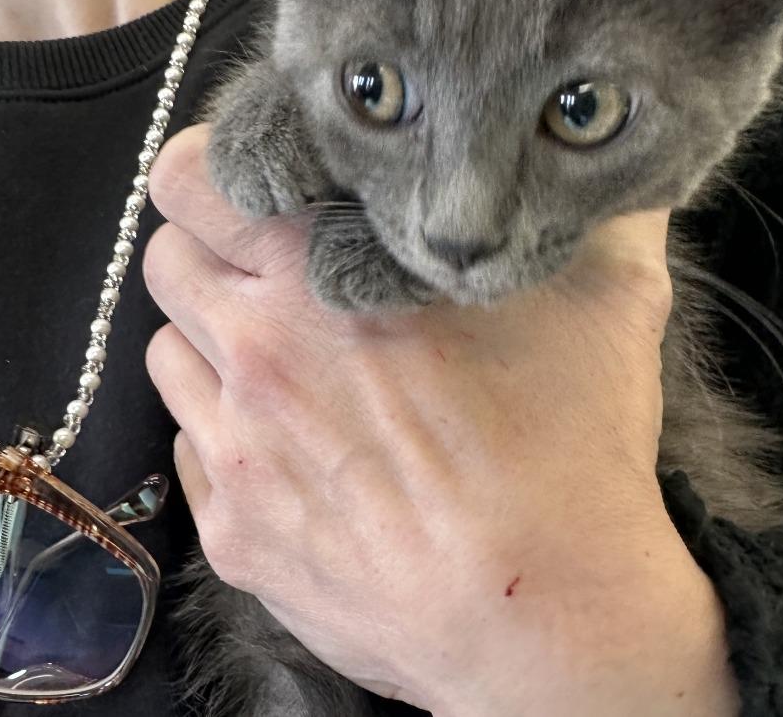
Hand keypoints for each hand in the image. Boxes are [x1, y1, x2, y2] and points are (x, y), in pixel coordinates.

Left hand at [144, 124, 738, 716]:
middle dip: (211, 250)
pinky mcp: (234, 531)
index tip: (254, 183)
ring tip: (288, 360)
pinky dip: (226, 429)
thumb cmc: (570, 449)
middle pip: (167, 260)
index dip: (215, 168)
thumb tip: (616, 172)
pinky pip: (191, 446)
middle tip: (276, 268)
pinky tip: (295, 444)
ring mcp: (234, 447)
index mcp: (318, 271)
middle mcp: (255, 349)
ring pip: (170, 352)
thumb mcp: (609, 299)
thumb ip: (607, 211)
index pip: (190, 178)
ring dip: (214, 340)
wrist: (544, 614)